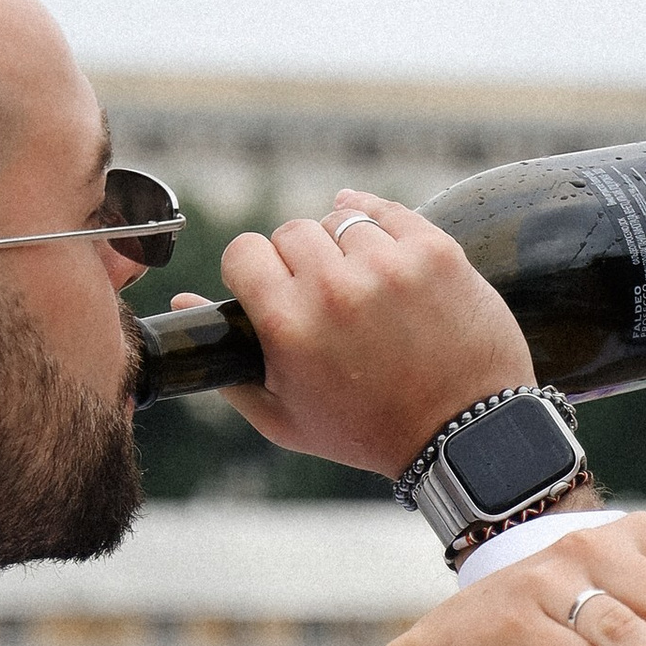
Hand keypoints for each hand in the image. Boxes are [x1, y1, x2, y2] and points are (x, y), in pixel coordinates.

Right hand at [210, 190, 532, 475]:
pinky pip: (387, 211)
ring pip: (340, 220)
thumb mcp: (284, 418)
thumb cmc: (367, 432)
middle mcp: (335, 288)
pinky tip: (381, 251)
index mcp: (289, 325)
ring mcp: (389, 266)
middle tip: (323, 296)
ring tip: (363, 287)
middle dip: (300, 261)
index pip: (244, 251)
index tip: (273, 288)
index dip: (254, 270)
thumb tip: (181, 303)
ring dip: (344, 247)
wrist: (465, 434)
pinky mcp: (435, 251)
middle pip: (291, 231)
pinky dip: (379, 223)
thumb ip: (226, 365)